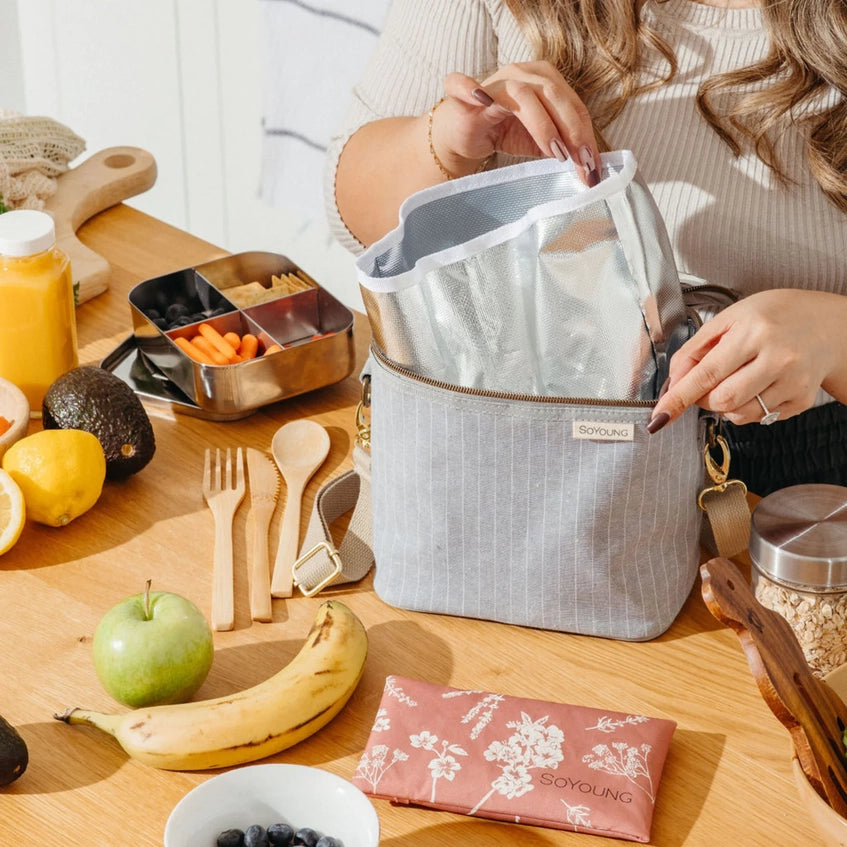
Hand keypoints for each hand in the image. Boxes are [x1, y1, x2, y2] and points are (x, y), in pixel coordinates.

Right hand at [432, 61, 601, 186]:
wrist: (463, 134)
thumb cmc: (502, 132)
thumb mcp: (539, 142)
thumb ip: (561, 146)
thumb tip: (587, 165)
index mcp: (545, 80)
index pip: (572, 105)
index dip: (586, 134)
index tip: (593, 166)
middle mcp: (522, 73)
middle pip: (555, 95)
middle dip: (572, 131)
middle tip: (582, 162)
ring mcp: (494, 81)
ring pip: (524, 94)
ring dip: (543, 124)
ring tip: (556, 153)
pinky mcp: (464, 94)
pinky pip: (464, 85)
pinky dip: (471, 89)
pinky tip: (482, 101)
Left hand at [648, 289, 846, 431]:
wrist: (828, 324)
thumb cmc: (775, 316)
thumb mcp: (730, 318)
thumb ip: (695, 349)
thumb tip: (673, 382)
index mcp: (754, 332)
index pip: (706, 374)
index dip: (679, 398)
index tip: (660, 415)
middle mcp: (777, 358)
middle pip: (721, 400)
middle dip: (703, 398)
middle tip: (708, 381)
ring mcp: (793, 382)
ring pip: (739, 414)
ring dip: (724, 405)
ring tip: (735, 379)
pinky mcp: (802, 400)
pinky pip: (759, 418)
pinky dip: (746, 408)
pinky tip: (756, 385)